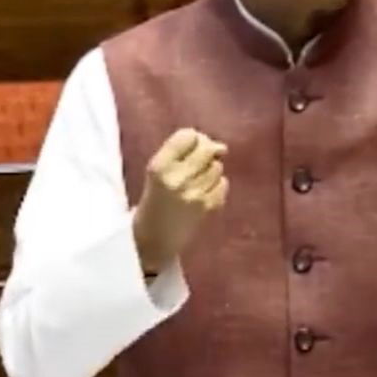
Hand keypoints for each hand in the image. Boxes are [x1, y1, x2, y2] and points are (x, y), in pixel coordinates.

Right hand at [132, 128, 228, 275]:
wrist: (153, 240)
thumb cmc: (154, 201)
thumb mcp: (156, 173)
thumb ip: (181, 154)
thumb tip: (220, 146)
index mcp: (159, 167)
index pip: (187, 135)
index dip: (193, 138)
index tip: (190, 148)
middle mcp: (177, 178)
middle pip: (206, 148)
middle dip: (207, 150)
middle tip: (200, 161)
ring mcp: (194, 194)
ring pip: (217, 166)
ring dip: (211, 169)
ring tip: (197, 180)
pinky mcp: (207, 208)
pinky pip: (223, 184)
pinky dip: (217, 185)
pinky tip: (204, 193)